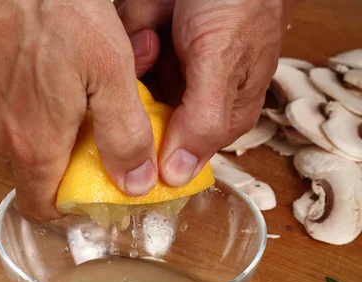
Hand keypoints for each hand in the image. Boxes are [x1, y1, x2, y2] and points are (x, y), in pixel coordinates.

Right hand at [0, 0, 160, 220]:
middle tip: (91, 121)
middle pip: (35, 171)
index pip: (42, 208)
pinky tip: (46, 75)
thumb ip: (124, 136)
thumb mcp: (110, 73)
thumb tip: (135, 183)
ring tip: (73, 90)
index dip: (67, 206)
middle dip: (65, 155)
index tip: (89, 190)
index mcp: (31, 144)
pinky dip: (26, 105)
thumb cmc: (56, 6)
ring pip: (19, 139)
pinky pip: (1, 113)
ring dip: (47, 126)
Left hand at [118, 0, 294, 186]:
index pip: (181, 152)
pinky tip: (154, 9)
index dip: (155, 145)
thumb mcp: (222, 65)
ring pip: (134, 82)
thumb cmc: (241, 1)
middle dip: (146, 83)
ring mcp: (172, 67)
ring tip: (162, 19)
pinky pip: (128, 49)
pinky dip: (136, 23)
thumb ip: (201, 123)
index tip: (136, 129)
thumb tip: (177, 176)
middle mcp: (194, 97)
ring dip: (141, 47)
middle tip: (159, 48)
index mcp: (222, 116)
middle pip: (150, 117)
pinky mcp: (154, 40)